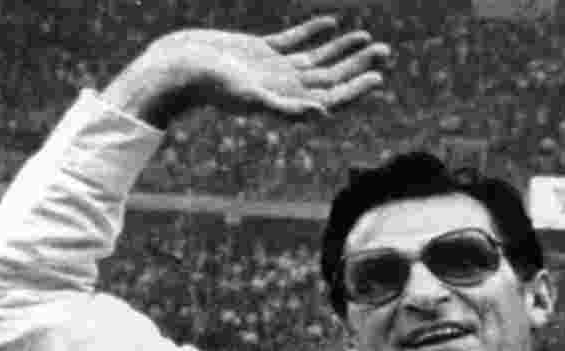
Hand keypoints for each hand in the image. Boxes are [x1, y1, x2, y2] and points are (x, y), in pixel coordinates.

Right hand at [106, 16, 389, 124]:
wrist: (179, 68)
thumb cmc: (212, 88)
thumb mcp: (252, 98)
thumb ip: (287, 110)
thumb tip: (322, 114)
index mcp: (287, 102)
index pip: (331, 98)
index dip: (356, 88)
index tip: (379, 75)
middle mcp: (284, 89)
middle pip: (331, 79)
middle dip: (358, 66)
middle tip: (386, 52)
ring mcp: (273, 70)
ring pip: (317, 61)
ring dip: (342, 50)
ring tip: (367, 39)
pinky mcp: (259, 51)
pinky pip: (293, 42)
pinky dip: (312, 32)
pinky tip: (330, 22)